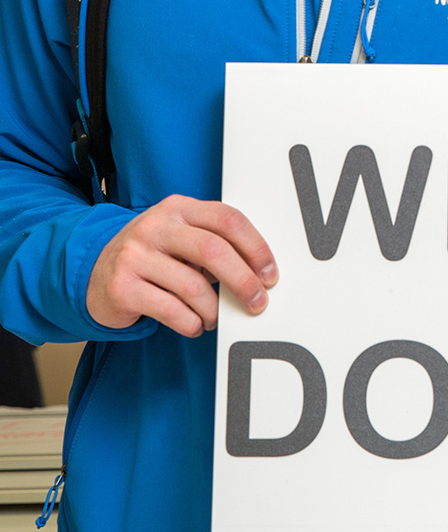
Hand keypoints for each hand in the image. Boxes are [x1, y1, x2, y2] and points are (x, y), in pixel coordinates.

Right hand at [86, 194, 276, 336]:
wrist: (94, 271)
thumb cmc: (152, 255)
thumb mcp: (181, 236)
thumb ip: (214, 244)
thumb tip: (258, 273)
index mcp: (179, 207)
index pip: (228, 219)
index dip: (256, 247)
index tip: (270, 273)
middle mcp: (156, 226)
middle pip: (213, 251)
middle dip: (243, 281)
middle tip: (257, 302)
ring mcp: (135, 255)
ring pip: (193, 287)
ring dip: (214, 310)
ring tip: (215, 317)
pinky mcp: (121, 287)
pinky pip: (170, 310)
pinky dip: (191, 323)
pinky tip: (194, 324)